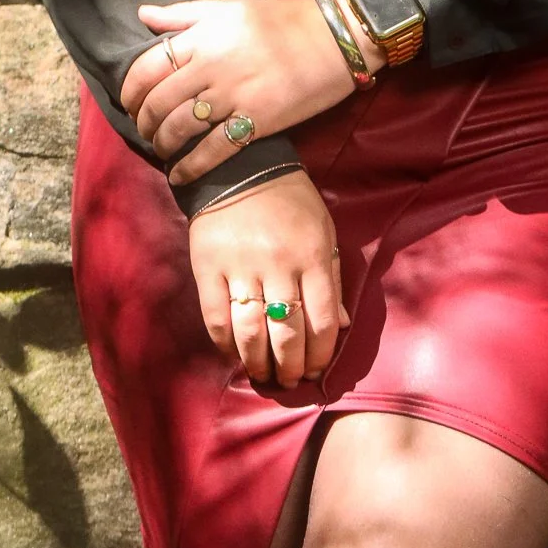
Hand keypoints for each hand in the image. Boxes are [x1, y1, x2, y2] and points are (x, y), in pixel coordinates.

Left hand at [119, 0, 384, 187]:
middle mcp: (212, 66)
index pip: (148, 65)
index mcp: (204, 36)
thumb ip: (184, 13)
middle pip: (160, 101)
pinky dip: (190, 168)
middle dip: (143, 121)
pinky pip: (213, 151)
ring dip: (162, 144)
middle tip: (144, 129)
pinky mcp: (257, 122)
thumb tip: (142, 14)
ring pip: (180, 128)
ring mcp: (234, 96)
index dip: (130, 89)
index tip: (129, 102)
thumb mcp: (230, 6)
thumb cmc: (281, 18)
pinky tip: (179, 176)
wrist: (334, 37)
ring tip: (161, 150)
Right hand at [188, 169, 348, 386]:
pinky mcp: (207, 267)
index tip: (315, 371)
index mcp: (311, 255)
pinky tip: (234, 353)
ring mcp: (240, 267)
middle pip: (286, 333)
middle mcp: (278, 264)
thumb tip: (339, 326)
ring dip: (258, 363)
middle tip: (289, 380)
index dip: (319, 355)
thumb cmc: (290, 201)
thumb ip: (332, 278)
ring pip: (250, 332)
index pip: (321, 321)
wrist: (239, 166)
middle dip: (290, 367)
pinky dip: (225, 344)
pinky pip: (216, 318)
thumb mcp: (323, 230)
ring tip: (263, 375)